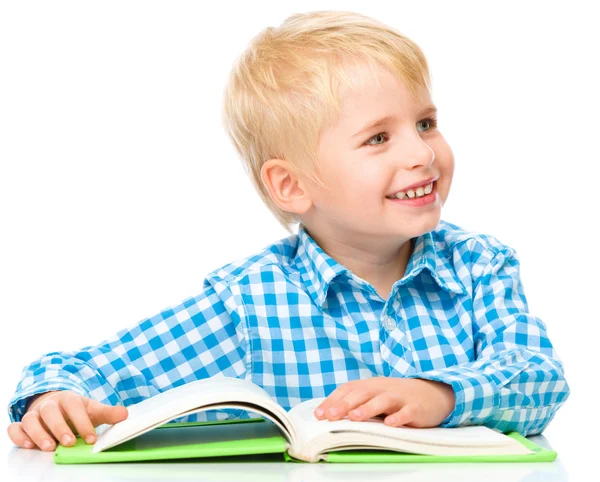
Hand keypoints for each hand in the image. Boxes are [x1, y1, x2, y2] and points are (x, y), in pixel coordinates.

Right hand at [7, 390, 127, 450]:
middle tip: (69, 443)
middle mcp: (50, 405)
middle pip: (51, 411)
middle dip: (60, 427)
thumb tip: (125, 414)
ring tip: (50, 447)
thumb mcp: (92, 410)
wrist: (57, 406)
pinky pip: (15, 428)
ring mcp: (34, 414)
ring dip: (39, 433)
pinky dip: (19, 435)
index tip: (91, 438)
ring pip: (31, 419)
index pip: (75, 407)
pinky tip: (28, 444)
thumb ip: (108, 413)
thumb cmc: (76, 411)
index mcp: (69, 398)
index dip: (83, 422)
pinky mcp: (22, 424)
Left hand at [313, 377, 455, 427]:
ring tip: (355, 417)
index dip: (333, 400)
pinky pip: (407, 412)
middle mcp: (383, 388)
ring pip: (383, 401)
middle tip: (331, 416)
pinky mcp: (416, 408)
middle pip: (362, 393)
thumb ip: (356, 402)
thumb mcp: (375, 396)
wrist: (432, 393)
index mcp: (370, 385)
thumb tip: (328, 414)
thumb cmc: (397, 397)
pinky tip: (390, 423)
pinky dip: (399, 417)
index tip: (319, 414)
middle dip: (345, 404)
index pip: (348, 389)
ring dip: (368, 408)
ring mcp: (400, 397)